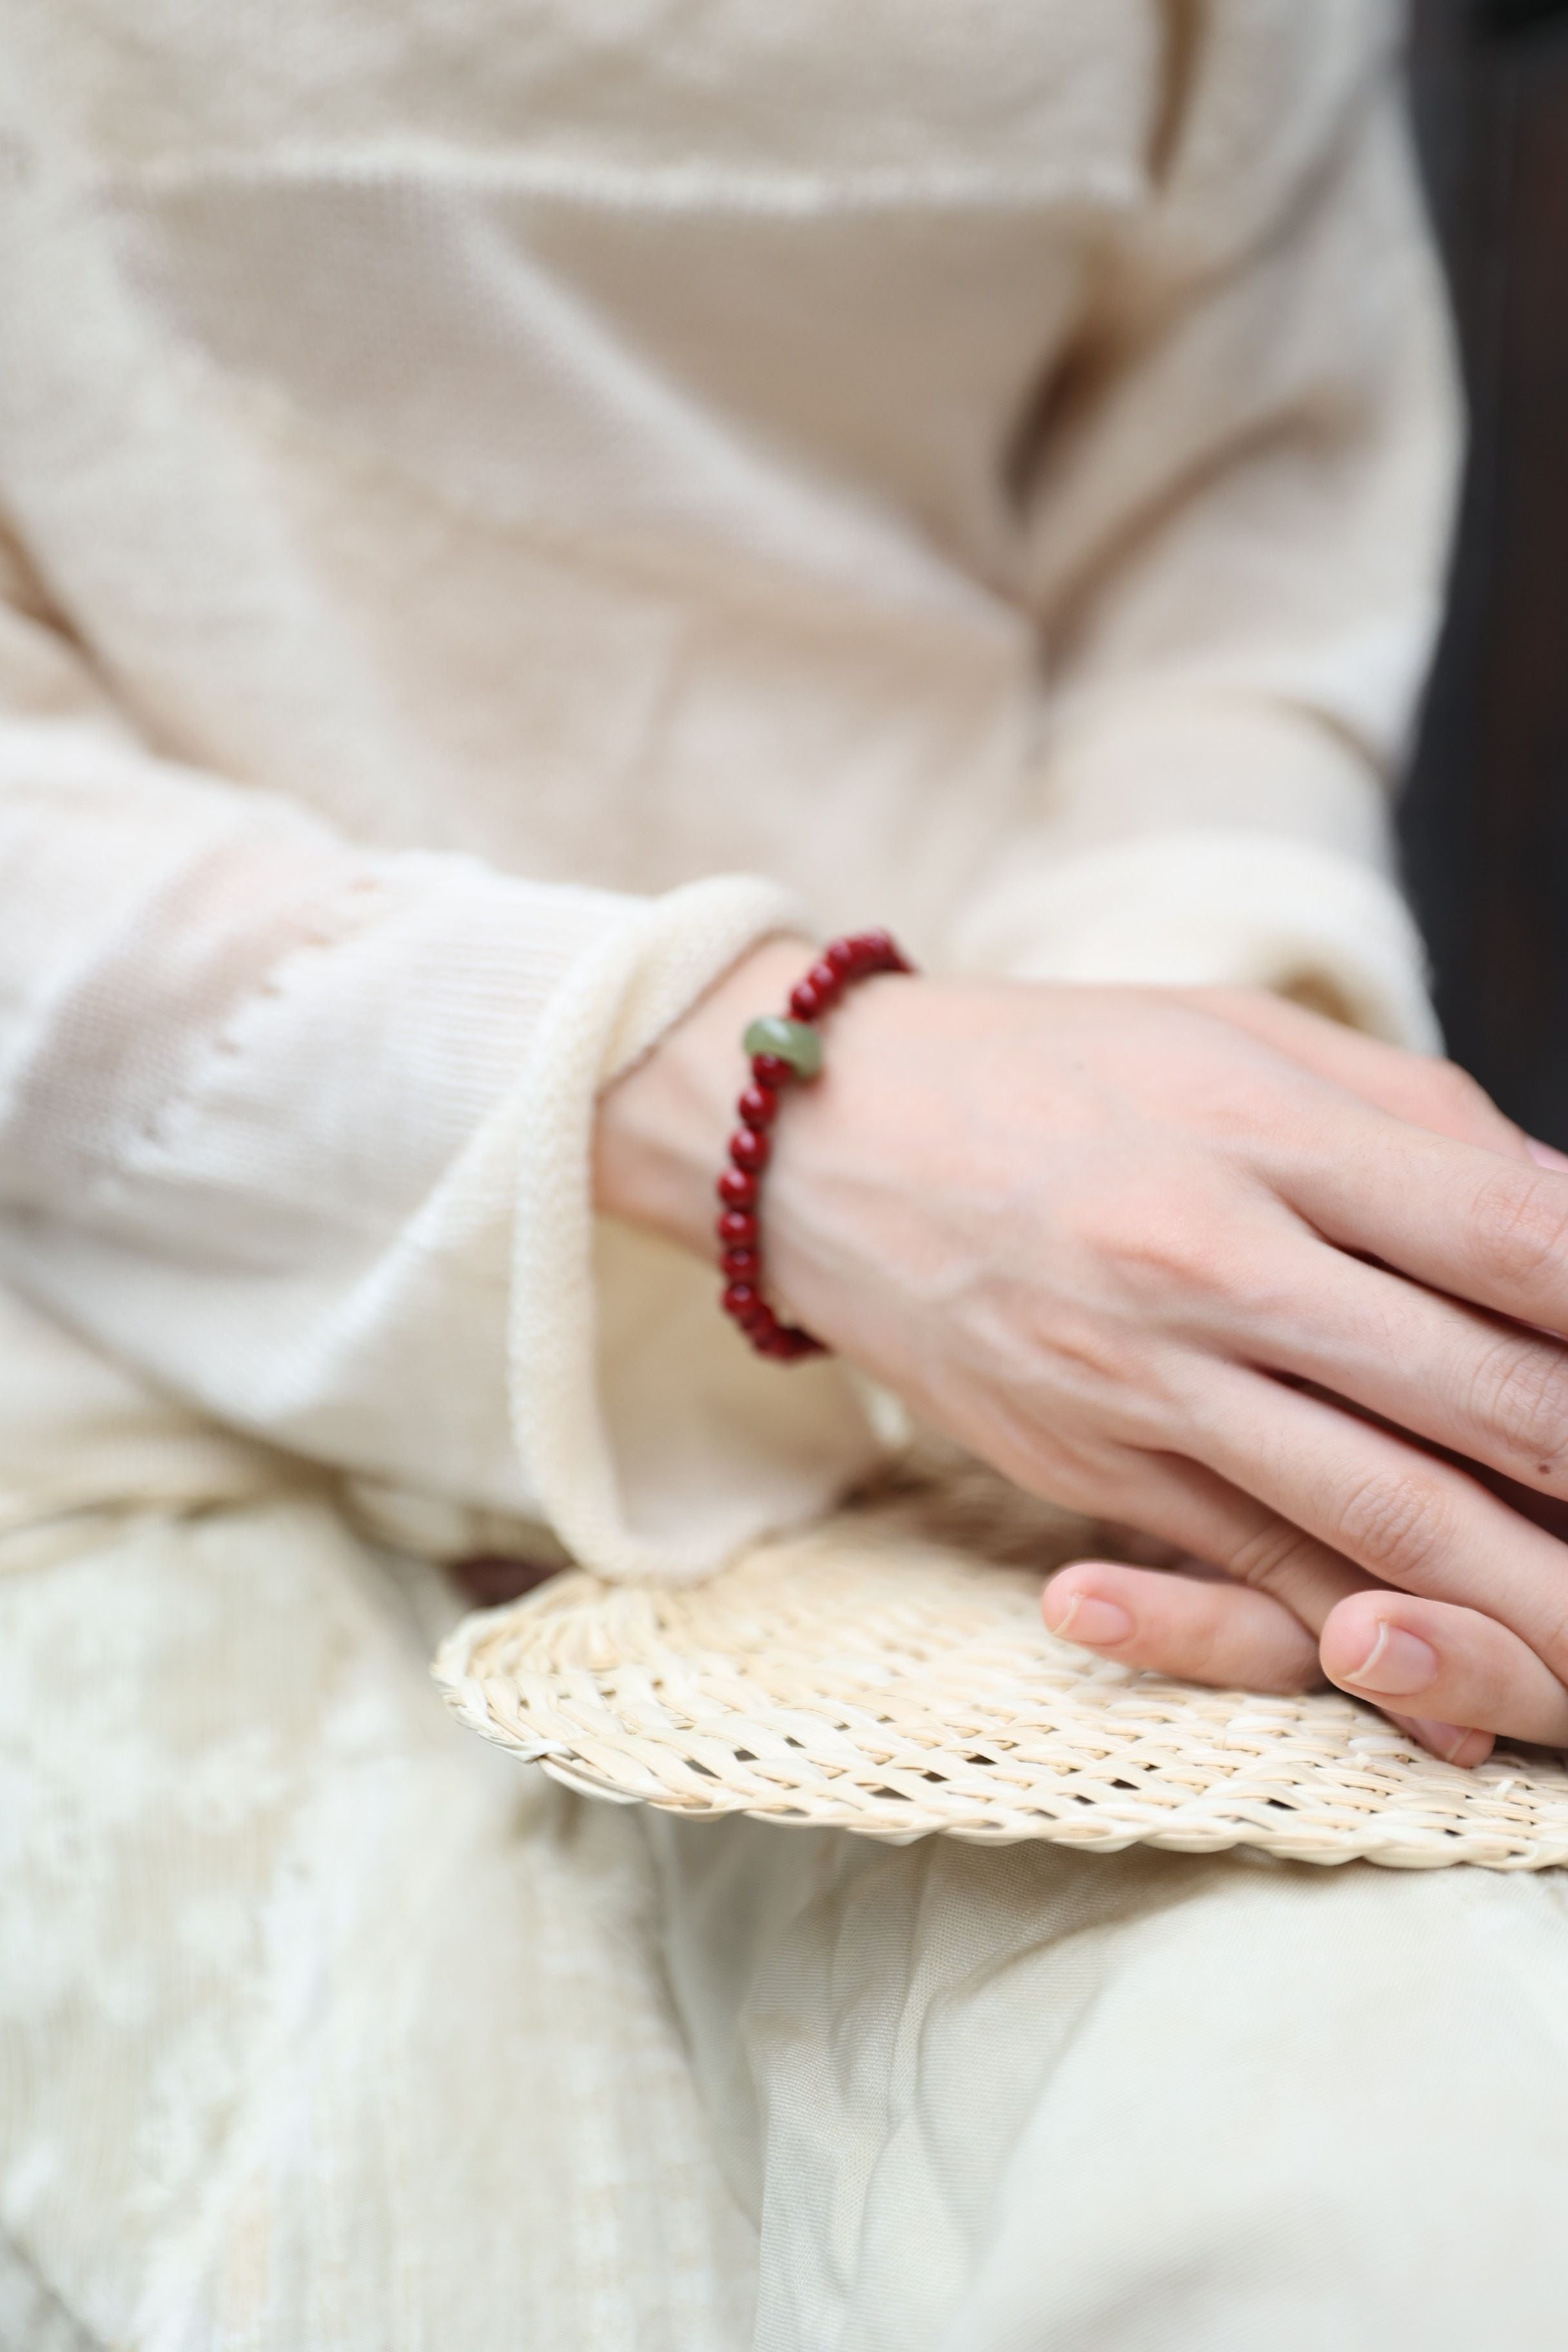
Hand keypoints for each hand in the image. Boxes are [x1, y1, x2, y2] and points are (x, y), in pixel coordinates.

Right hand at [597, 941, 1567, 1754]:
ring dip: (1537, 1596)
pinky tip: (1468, 1705)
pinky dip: (1377, 1653)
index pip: (1517, 1242)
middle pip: (1487, 1400)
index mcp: (1265, 1132)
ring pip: (1392, 1526)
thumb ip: (1416, 1128)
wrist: (819, 1142)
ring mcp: (1149, 1387)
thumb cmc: (1055, 1068)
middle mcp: (1213, 1265)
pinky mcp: (1095, 1474)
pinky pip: (1261, 1583)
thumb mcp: (1237, 1042)